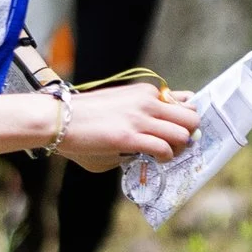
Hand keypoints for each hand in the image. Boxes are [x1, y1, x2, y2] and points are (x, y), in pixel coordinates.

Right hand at [55, 82, 197, 173]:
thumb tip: (161, 132)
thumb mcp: (120, 105)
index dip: (188, 120)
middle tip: (177, 146)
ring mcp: (140, 118)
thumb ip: (142, 114)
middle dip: (189, 135)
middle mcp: (148, 101)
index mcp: (146, 92)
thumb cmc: (87, 115)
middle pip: (192, 117)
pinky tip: (154, 159)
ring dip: (178, 150)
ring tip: (164, 155)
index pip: (186, 101)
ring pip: (183, 134)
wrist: (59, 118)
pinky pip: (164, 149)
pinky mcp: (129, 137)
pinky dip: (164, 158)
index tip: (181, 131)